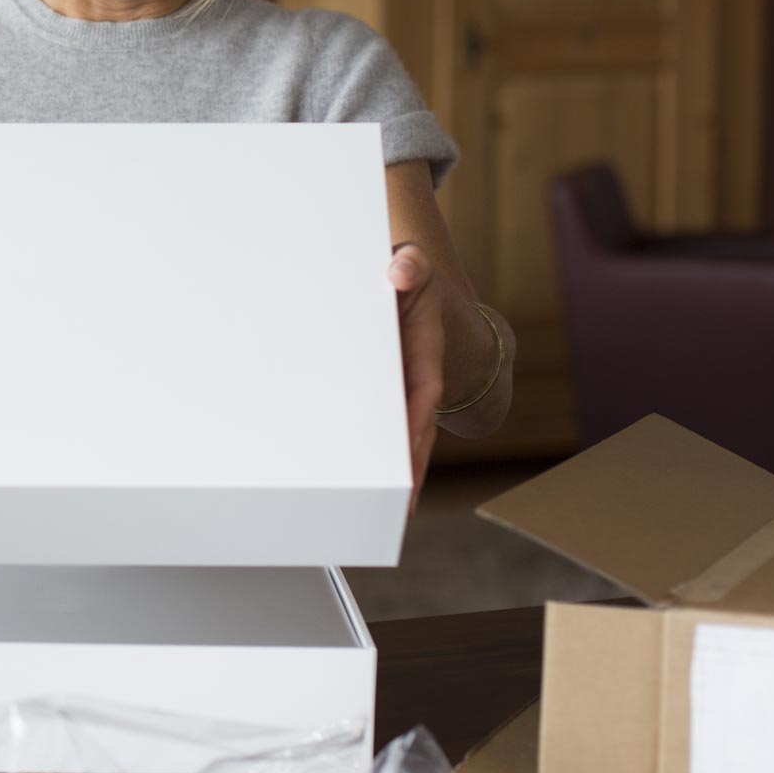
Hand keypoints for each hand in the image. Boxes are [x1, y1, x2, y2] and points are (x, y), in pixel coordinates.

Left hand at [388, 242, 444, 510]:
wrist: (407, 279)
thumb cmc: (407, 272)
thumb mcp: (413, 262)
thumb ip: (409, 264)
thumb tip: (399, 273)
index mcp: (424, 350)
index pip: (423, 390)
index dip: (417, 420)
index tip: (411, 448)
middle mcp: (412, 376)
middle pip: (413, 428)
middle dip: (409, 466)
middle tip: (400, 504)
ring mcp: (395, 389)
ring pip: (393, 434)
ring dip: (387, 470)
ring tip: (378, 510)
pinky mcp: (377, 394)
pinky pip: (371, 423)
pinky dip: (364, 450)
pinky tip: (349, 478)